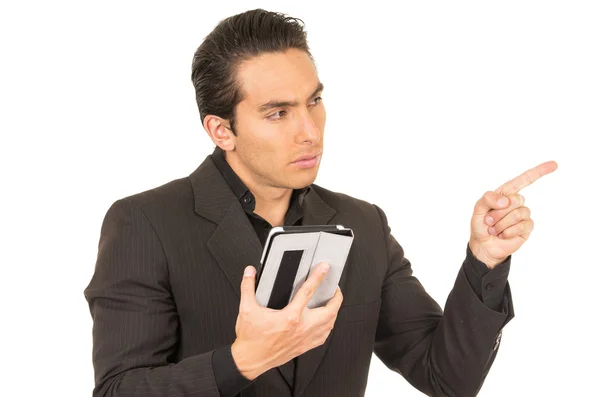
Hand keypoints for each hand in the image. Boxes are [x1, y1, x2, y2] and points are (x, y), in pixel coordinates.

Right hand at [231, 263, 342, 379]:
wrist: (250, 360)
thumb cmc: (251, 338)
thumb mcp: (246, 309)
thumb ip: (248, 287)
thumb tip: (249, 272)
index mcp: (290, 317)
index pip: (308, 291)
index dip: (318, 277)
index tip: (324, 268)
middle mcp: (301, 328)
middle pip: (329, 310)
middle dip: (336, 297)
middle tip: (334, 288)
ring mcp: (305, 338)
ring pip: (329, 324)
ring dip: (334, 312)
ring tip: (332, 303)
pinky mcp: (304, 347)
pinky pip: (324, 336)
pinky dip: (328, 326)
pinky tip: (326, 322)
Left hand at [469, 161, 557, 268]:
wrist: (483, 245)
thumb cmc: (481, 225)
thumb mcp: (478, 209)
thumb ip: (487, 199)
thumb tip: (506, 200)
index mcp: (505, 194)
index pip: (524, 180)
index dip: (539, 171)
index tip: (554, 164)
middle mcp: (516, 202)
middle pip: (515, 199)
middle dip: (498, 212)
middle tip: (489, 221)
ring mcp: (523, 214)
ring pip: (518, 213)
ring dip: (501, 223)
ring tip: (494, 229)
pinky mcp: (527, 227)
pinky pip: (521, 225)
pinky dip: (508, 231)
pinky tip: (503, 235)